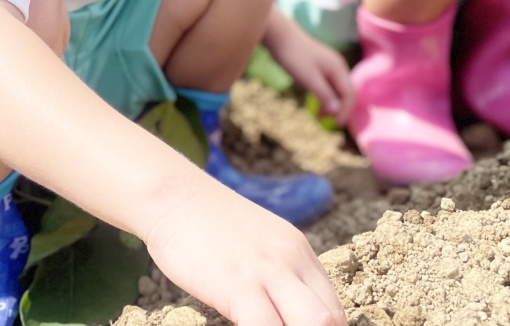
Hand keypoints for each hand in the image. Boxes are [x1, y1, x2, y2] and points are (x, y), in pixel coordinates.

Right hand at [146, 177, 346, 325]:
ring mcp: (269, 274)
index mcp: (301, 253)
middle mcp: (293, 263)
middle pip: (331, 321)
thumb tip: (286, 313)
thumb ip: (278, 277)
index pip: (335, 310)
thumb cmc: (207, 226)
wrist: (174, 196)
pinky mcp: (240, 287)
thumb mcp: (258, 245)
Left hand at [263, 9, 354, 124]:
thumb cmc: (294, 57)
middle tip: (329, 123)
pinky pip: (327, 83)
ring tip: (319, 116)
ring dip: (331, 103)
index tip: (335, 125)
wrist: (279, 35)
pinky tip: (314, 102)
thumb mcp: (308, 79)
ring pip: (336, 88)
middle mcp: (337, 66)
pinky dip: (324, 95)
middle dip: (340, 109)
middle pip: (346, 92)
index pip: (349, 94)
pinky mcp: (319, 64)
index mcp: (338, 69)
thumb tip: (337, 110)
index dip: (345, 111)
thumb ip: (324, 95)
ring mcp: (328, 64)